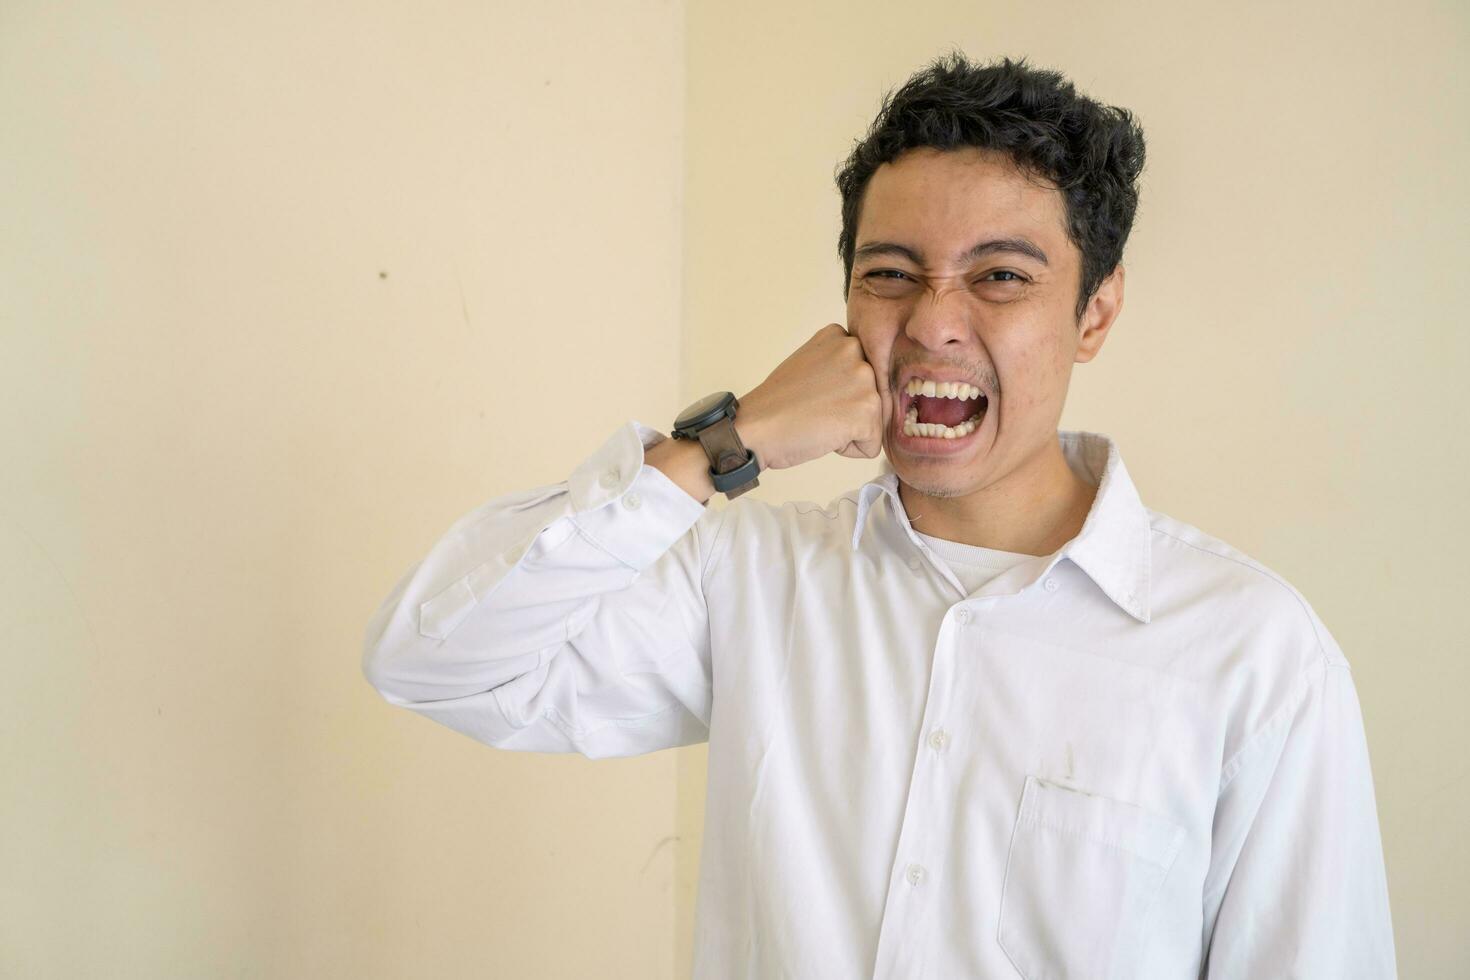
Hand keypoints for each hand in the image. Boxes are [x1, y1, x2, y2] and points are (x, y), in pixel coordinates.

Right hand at [735, 323, 889, 470]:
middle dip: (847, 411)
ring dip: (848, 430)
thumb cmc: (775, 404)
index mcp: (840, 337)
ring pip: (873, 420)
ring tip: (817, 421)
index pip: (863, 374)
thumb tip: (865, 385)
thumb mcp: (809, 364)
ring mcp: (864, 378)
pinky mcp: (868, 409)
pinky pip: (872, 444)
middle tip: (814, 410)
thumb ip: (838, 365)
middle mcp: (855, 350)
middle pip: (872, 395)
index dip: (839, 393)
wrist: (755, 427)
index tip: (813, 394)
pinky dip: (849, 450)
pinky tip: (822, 435)